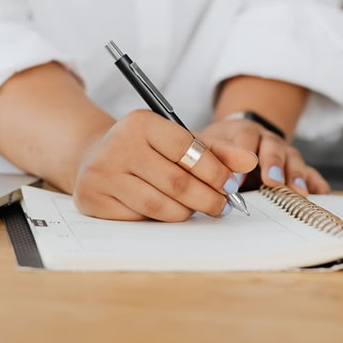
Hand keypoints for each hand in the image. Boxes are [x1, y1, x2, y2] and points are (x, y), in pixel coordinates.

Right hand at [73, 110, 258, 221]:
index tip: (232, 185)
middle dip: (208, 198)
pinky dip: (160, 219)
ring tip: (197, 209)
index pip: (187, 149)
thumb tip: (249, 163)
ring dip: (186, 212)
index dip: (215, 170)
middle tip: (223, 206)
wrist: (93, 156)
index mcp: (140, 123)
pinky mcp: (93, 200)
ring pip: (159, 205)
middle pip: (176, 182)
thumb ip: (215, 150)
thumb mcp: (176, 140)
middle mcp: (117, 145)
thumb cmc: (144, 149)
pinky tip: (168, 212)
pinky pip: (139, 219)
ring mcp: (102, 174)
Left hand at [198, 118, 328, 196]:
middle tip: (271, 180)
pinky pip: (310, 172)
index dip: (241, 157)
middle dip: (273, 163)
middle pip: (273, 146)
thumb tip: (185, 173)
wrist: (240, 137)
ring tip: (298, 191)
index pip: (244, 139)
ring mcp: (284, 152)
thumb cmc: (218, 148)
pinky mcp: (296, 167)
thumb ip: (201, 156)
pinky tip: (322, 193)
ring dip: (296, 174)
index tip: (235, 179)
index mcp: (242, 132)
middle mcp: (266, 139)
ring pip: (293, 158)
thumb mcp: (206, 145)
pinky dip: (317, 182)